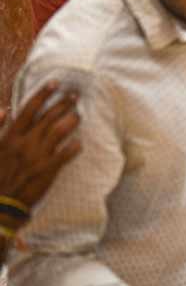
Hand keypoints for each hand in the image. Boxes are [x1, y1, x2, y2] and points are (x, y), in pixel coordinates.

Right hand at [0, 81, 80, 224]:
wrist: (0, 202)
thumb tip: (5, 109)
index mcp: (11, 137)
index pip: (29, 110)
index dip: (43, 94)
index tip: (55, 83)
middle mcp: (25, 143)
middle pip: (48, 117)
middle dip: (63, 103)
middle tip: (74, 96)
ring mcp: (38, 156)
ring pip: (60, 130)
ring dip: (71, 120)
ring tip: (78, 115)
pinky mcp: (48, 170)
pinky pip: (66, 154)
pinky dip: (74, 147)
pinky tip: (79, 143)